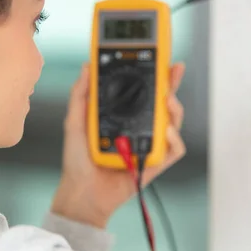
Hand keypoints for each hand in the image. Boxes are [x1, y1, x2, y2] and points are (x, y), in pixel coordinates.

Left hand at [51, 63, 186, 227]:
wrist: (81, 191)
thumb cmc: (78, 160)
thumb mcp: (75, 122)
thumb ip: (80, 94)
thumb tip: (87, 67)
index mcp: (124, 116)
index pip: (143, 91)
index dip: (154, 75)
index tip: (159, 59)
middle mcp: (139, 128)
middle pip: (163, 103)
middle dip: (172, 85)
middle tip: (172, 71)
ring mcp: (149, 145)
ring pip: (173, 123)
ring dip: (174, 109)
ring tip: (168, 100)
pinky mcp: (155, 163)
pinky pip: (174, 149)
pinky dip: (174, 139)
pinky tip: (165, 131)